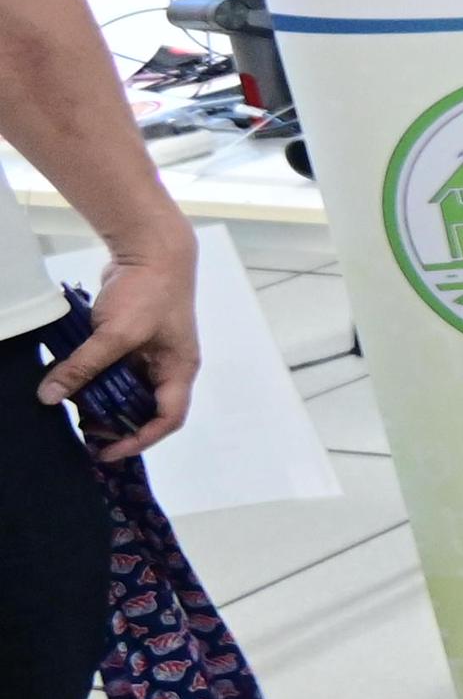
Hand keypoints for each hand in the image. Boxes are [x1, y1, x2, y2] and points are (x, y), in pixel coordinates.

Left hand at [41, 234, 192, 455]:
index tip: (108, 450)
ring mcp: (150, 351)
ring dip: (103, 401)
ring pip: (127, 389)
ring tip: (74, 411)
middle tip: (86, 435)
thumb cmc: (149, 294)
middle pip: (145, 407)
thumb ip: (83, 366)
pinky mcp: (132, 338)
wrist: (152, 248)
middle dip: (117, 424)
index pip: (167, 418)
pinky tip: (72, 381)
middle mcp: (168, 366)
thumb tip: (48, 396)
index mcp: (179, 369)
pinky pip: (114, 368)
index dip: (140, 439)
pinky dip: (95, 378)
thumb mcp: (114, 335)